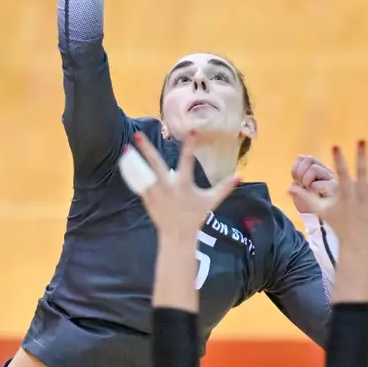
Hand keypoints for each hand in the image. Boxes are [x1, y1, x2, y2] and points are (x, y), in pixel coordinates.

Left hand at [122, 131, 239, 238]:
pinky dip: (135, 172)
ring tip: (127, 147)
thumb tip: (240, 176)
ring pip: (142, 172)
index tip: (191, 131)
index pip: (187, 161)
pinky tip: (128, 161)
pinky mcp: (147, 198)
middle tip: (137, 135)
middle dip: (146, 149)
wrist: (177, 235)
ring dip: (134, 160)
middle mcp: (167, 186)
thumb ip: (225, 187)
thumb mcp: (212, 201)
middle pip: (155, 163)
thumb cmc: (196, 216)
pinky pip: (140, 182)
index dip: (190, 146)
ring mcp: (155, 192)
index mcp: (183, 184)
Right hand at [289, 141, 367, 244]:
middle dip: (361, 155)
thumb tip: (288, 189)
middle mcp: (360, 194)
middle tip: (362, 139)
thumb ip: (306, 198)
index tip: (335, 145)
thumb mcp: (321, 211)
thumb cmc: (338, 224)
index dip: (338, 159)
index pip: (341, 172)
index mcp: (346, 193)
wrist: (356, 242)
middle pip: (361, 170)